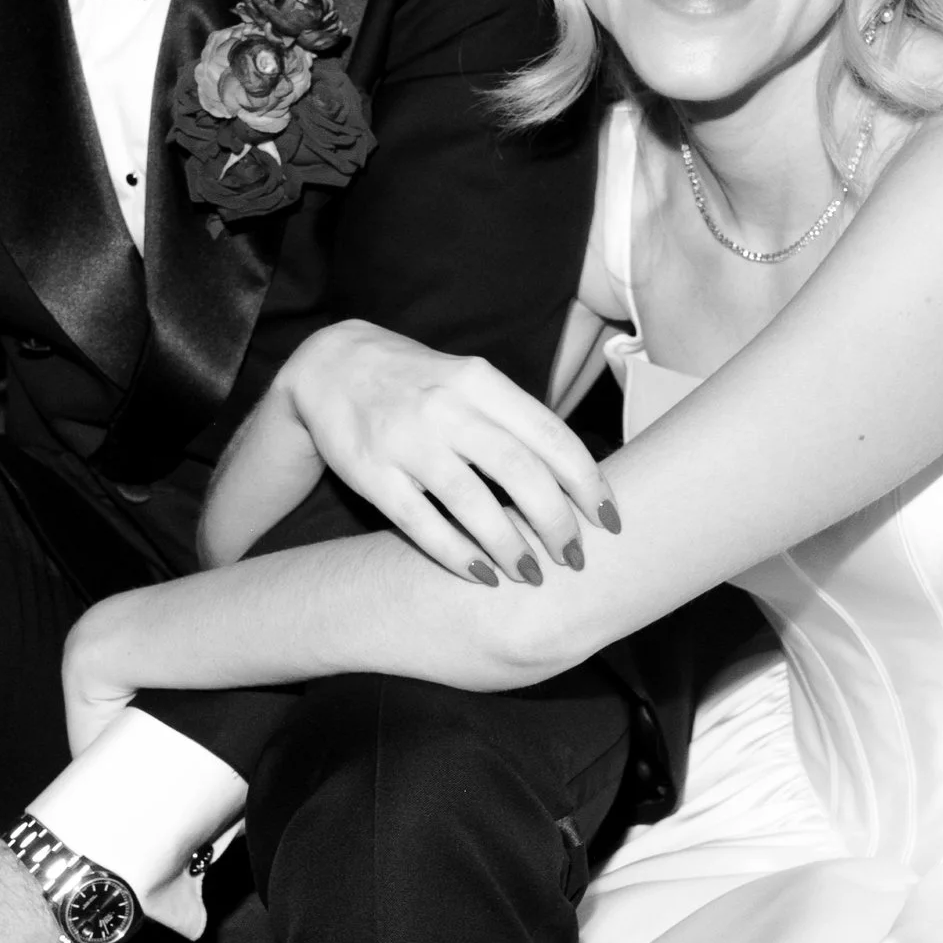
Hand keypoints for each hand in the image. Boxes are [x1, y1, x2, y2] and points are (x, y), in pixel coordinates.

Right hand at [243, 320, 620, 583]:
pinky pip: (422, 523)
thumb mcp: (471, 383)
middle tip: (576, 559)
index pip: (551, 435)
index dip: (588, 483)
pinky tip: (482, 576)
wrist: (331, 366)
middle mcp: (447, 407)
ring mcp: (407, 440)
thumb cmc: (422, 384)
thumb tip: (581, 479)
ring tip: (533, 576)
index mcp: (482, 381)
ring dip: (511, 547)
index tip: (610, 522)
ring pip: (473, 503)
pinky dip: (457, 555)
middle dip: (557, 523)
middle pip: (520, 472)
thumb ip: (518, 422)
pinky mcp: (371, 473)